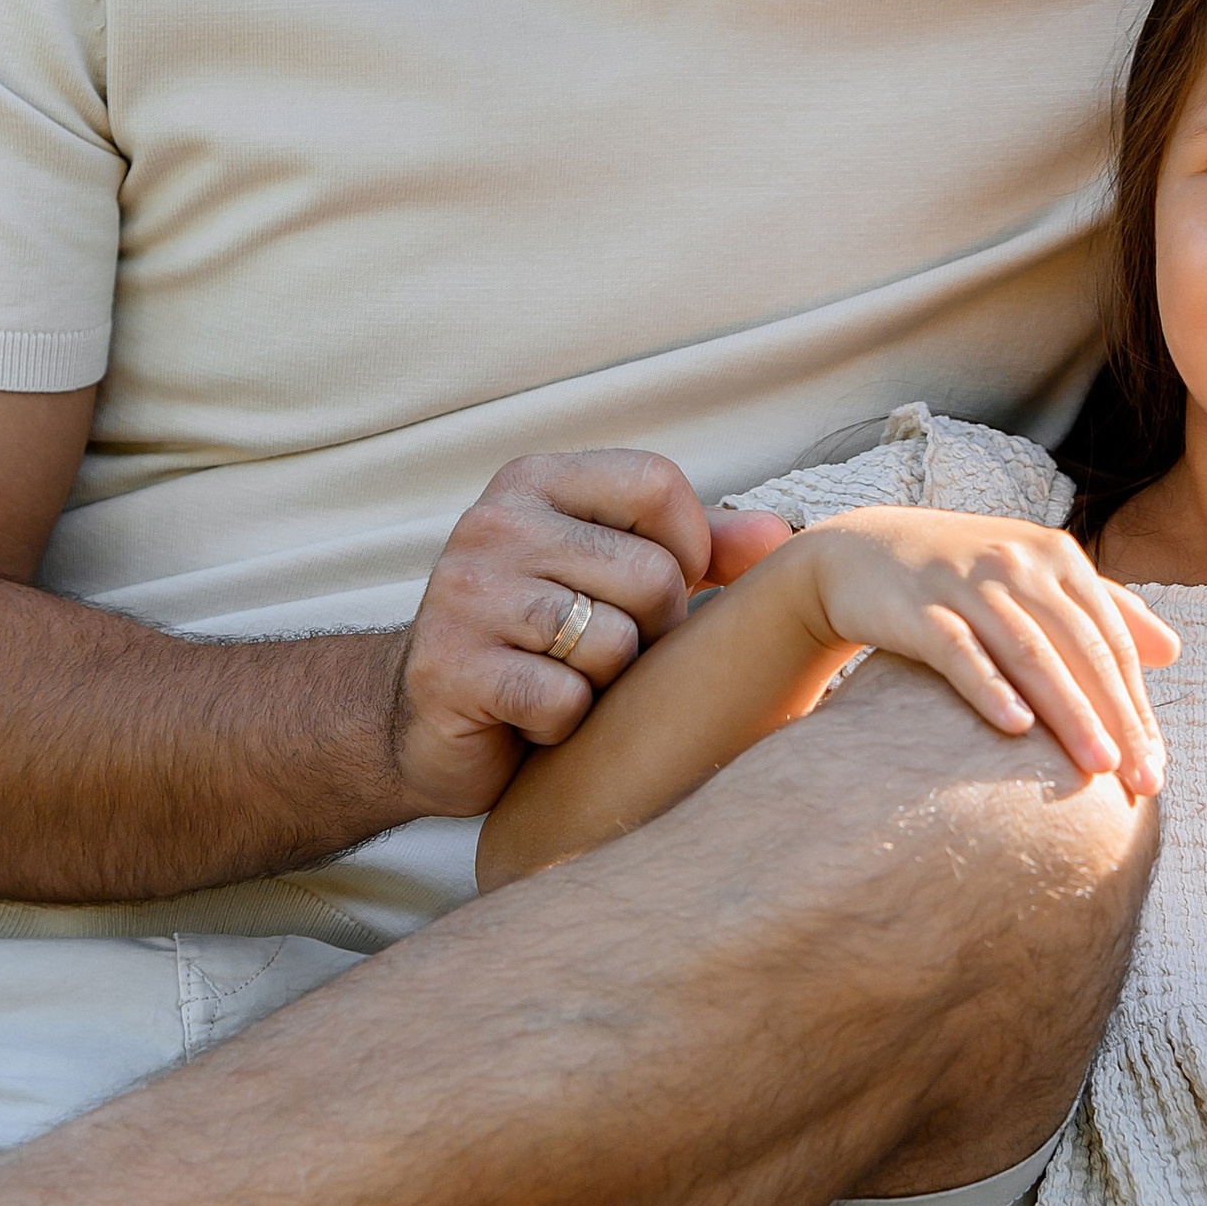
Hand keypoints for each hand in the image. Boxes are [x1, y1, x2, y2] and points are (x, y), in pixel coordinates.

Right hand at [390, 450, 791, 817]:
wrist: (426, 723)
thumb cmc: (544, 641)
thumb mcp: (616, 575)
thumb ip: (700, 549)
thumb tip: (780, 537)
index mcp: (535, 481)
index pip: (657, 483)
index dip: (688, 547)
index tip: (660, 589)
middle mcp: (493, 523)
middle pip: (651, 575)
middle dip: (651, 631)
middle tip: (604, 652)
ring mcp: (465, 595)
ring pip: (613, 642)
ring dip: (606, 682)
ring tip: (566, 679)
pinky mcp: (451, 669)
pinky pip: (564, 700)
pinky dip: (563, 724)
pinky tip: (532, 717)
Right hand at [795, 509, 1176, 796]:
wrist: (863, 552)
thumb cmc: (963, 575)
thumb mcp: (1036, 578)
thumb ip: (1104, 608)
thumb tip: (1174, 651)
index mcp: (1059, 557)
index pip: (1112, 640)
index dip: (1138, 704)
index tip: (1155, 766)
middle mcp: (1020, 564)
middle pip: (1082, 649)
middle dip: (1118, 718)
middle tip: (1142, 780)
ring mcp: (968, 583)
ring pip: (1031, 653)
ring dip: (1069, 712)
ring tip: (1097, 767)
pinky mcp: (918, 607)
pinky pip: (959, 651)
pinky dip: (990, 687)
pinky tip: (1016, 728)